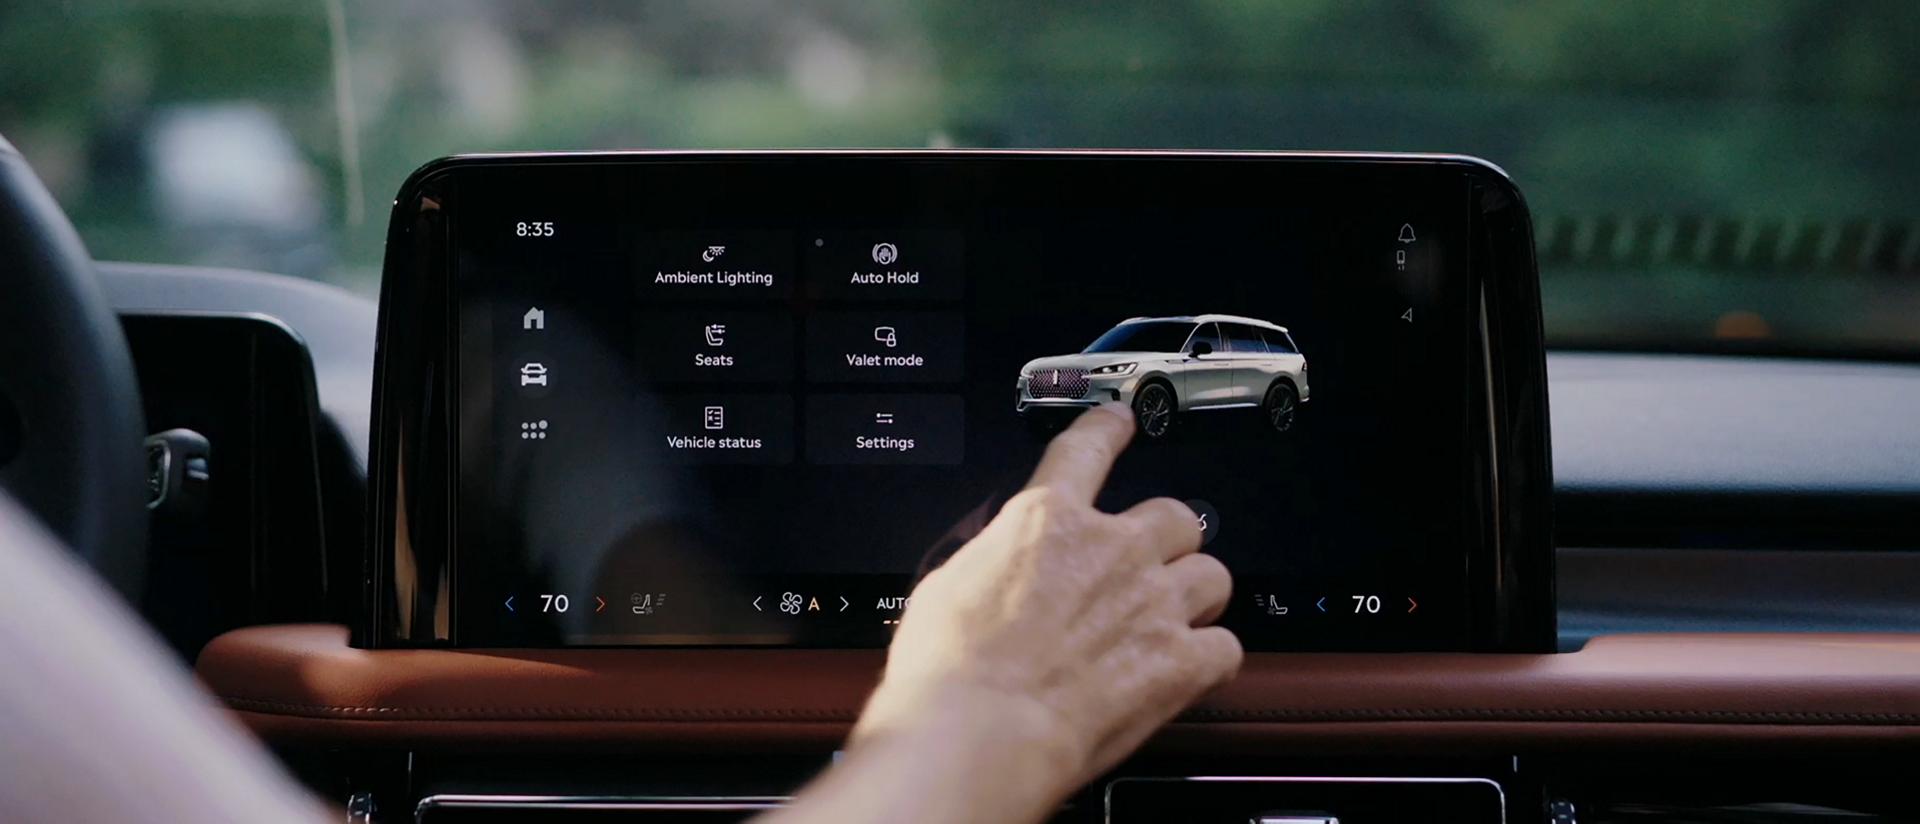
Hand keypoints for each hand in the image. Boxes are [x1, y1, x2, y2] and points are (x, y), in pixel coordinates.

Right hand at [853, 404, 1241, 809]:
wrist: (978, 730)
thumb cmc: (948, 667)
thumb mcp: (948, 585)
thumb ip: (994, 563)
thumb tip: (999, 570)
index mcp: (1047, 521)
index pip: (1088, 449)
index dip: (1109, 428)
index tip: (1121, 420)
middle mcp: (1111, 550)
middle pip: (1176, 517)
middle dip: (1169, 540)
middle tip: (1152, 565)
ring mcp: (1153, 603)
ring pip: (1212, 575)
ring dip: (1197, 595)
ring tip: (1177, 619)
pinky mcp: (1179, 663)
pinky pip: (1226, 648)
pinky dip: (1211, 660)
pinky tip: (1190, 672)